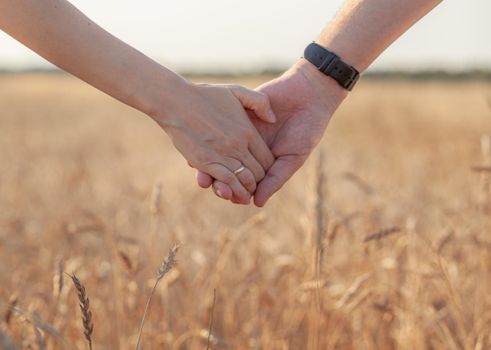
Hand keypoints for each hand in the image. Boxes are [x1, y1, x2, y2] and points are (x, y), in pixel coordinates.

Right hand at [151, 82, 276, 204]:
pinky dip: (233, 190)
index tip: (263, 172)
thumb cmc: (204, 95)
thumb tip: (273, 119)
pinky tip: (232, 194)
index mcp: (248, 131)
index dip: (268, 169)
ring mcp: (223, 155)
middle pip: (258, 173)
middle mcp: (238, 146)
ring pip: (245, 181)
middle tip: (255, 187)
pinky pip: (227, 181)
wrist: (175, 101)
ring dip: (247, 190)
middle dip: (259, 183)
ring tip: (245, 195)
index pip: (268, 159)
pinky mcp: (206, 162)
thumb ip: (260, 102)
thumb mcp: (236, 91)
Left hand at [196, 60, 347, 205]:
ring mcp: (238, 132)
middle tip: (212, 185)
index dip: (233, 191)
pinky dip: (209, 136)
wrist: (309, 94)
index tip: (229, 197)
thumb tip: (256, 203)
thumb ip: (275, 179)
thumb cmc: (307, 130)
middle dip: (217, 179)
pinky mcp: (235, 113)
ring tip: (203, 170)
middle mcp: (246, 150)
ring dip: (209, 162)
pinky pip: (218, 126)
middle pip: (226, 169)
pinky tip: (204, 144)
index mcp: (259, 163)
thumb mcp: (293, 158)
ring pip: (218, 151)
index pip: (242, 181)